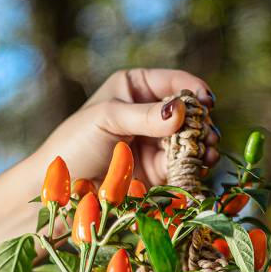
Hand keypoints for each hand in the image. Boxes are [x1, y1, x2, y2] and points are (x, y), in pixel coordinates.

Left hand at [34, 68, 219, 185]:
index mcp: (134, 88)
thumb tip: (182, 110)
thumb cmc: (75, 144)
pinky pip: (183, 166)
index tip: (207, 102)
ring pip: (189, 141)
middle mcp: (148, 113)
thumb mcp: (108, 119)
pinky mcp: (157, 172)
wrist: (59, 188)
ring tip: (209, 153)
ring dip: (203, 147)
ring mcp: (154, 143)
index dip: (193, 90)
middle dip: (202, 123)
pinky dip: (195, 167)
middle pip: (188, 113)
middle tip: (210, 135)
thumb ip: (145, 115)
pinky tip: (202, 168)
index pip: (172, 83)